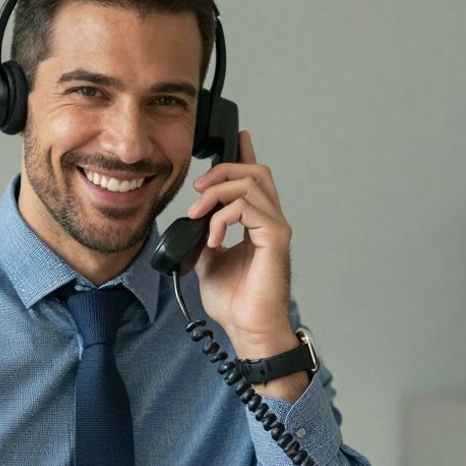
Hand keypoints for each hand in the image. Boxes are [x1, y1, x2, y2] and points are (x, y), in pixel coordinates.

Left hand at [185, 131, 304, 397]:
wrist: (248, 329)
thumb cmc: (236, 302)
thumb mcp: (207, 262)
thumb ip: (203, 236)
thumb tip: (189, 224)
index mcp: (257, 223)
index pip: (255, 179)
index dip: (246, 154)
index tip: (238, 136)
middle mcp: (270, 221)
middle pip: (255, 171)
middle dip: (222, 171)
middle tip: (198, 192)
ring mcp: (276, 228)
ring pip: (251, 184)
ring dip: (218, 194)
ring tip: (199, 215)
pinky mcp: (276, 239)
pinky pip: (249, 209)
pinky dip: (223, 218)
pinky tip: (213, 238)